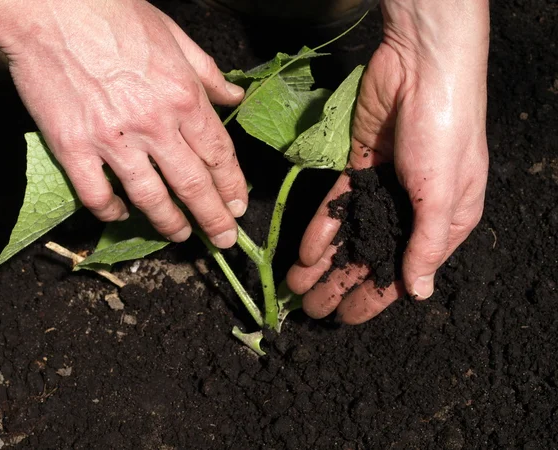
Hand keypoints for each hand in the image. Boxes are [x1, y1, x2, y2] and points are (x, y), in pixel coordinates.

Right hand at [0, 0, 246, 247]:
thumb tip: (234, 99)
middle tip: (223, 240)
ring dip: (169, 223)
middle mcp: (154, 124)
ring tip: (180, 236)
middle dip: (213, 218)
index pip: (218, 154)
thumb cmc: (113, 13)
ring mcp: (113, 139)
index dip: (232, 186)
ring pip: (150, 197)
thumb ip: (208, 74)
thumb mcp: (175, 36)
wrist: (47, 5)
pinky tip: (120, 215)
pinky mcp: (73, 147)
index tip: (238, 207)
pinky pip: (96, 194)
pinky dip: (110, 211)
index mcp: (183, 97)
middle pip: (192, 185)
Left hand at [287, 0, 489, 323]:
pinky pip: (334, 205)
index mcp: (442, 223)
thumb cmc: (444, 134)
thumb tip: (419, 293)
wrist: (420, 68)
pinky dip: (320, 228)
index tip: (346, 320)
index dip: (375, 298)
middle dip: (340, 285)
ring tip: (296, 288)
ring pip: (347, 235)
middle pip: (370, 257)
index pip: (404, 272)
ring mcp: (381, 188)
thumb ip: (427, 245)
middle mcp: (410, 210)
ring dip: (323, 263)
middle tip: (311, 311)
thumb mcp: (444, 195)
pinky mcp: (357, 167)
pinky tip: (302, 252)